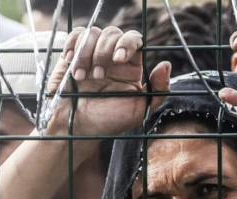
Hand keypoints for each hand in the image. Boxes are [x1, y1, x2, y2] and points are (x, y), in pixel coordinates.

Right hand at [46, 26, 170, 136]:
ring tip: (82, 78)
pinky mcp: (73, 55)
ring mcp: (92, 55)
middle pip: (113, 33)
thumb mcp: (139, 110)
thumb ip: (158, 90)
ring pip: (93, 33)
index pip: (134, 40)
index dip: (127, 43)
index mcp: (130, 67)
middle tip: (98, 76)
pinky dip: (73, 45)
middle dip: (104, 52)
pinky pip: (75, 35)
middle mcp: (112, 58)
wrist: (77, 128)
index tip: (118, 58)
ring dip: (87, 53)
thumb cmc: (109, 121)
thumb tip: (166, 64)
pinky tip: (71, 62)